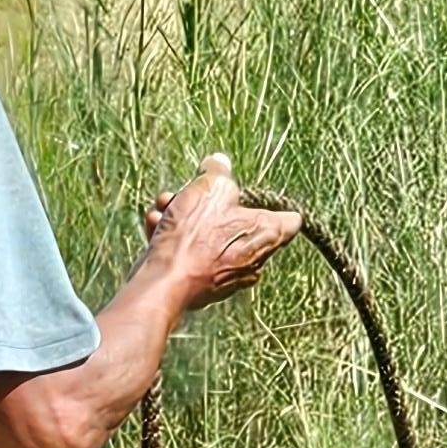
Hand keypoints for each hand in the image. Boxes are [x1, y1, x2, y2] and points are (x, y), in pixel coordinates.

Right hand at [144, 153, 299, 308]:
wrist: (165, 280)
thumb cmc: (194, 236)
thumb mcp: (209, 187)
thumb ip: (218, 171)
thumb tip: (220, 162)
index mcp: (268, 232)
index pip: (291, 220)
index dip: (273, 204)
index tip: (251, 196)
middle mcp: (254, 258)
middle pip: (239, 222)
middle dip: (210, 205)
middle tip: (190, 195)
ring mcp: (228, 275)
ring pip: (210, 237)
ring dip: (185, 219)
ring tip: (164, 207)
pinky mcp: (202, 285)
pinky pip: (193, 255)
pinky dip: (176, 240)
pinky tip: (155, 226)